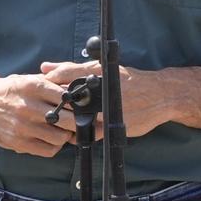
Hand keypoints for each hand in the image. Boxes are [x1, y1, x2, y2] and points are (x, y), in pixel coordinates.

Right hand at [0, 71, 75, 156]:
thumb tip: (76, 90)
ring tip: (60, 129)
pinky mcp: (19, 142)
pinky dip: (54, 146)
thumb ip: (52, 84)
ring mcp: (23, 126)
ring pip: (60, 137)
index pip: (66, 98)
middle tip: (76, 121)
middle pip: (67, 120)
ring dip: (65, 135)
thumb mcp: (28, 79)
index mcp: (32, 87)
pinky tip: (50, 138)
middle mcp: (28, 107)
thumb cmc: (10, 91)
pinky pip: (48, 150)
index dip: (77, 104)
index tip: (81, 106)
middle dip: (76, 122)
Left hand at [40, 61, 173, 137]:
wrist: (159, 95)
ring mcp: (108, 109)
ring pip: (77, 116)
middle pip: (69, 97)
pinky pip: (90, 132)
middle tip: (49, 106)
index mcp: (99, 73)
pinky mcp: (113, 125)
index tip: (41, 87)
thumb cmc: (128, 80)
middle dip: (58, 103)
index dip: (51, 82)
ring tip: (61, 118)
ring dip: (67, 119)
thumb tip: (44, 67)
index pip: (66, 75)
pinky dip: (81, 132)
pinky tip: (76, 131)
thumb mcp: (101, 68)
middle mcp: (102, 90)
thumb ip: (70, 68)